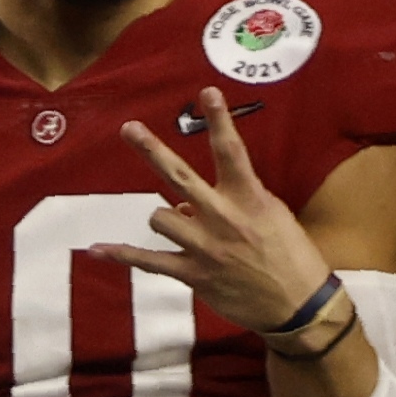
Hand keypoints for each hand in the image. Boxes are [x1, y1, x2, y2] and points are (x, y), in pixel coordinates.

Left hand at [99, 101, 348, 343]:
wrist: (299, 304)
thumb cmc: (289, 255)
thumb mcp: (271, 218)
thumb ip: (230, 203)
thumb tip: (184, 202)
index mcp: (250, 198)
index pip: (232, 152)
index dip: (219, 120)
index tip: (207, 92)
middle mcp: (224, 217)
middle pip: (179, 176)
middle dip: (152, 150)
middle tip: (129, 128)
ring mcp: (205, 246)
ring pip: (160, 217)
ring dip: (166, 219)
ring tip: (184, 228)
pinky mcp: (192, 274)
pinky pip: (147, 260)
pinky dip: (120, 254)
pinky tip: (96, 248)